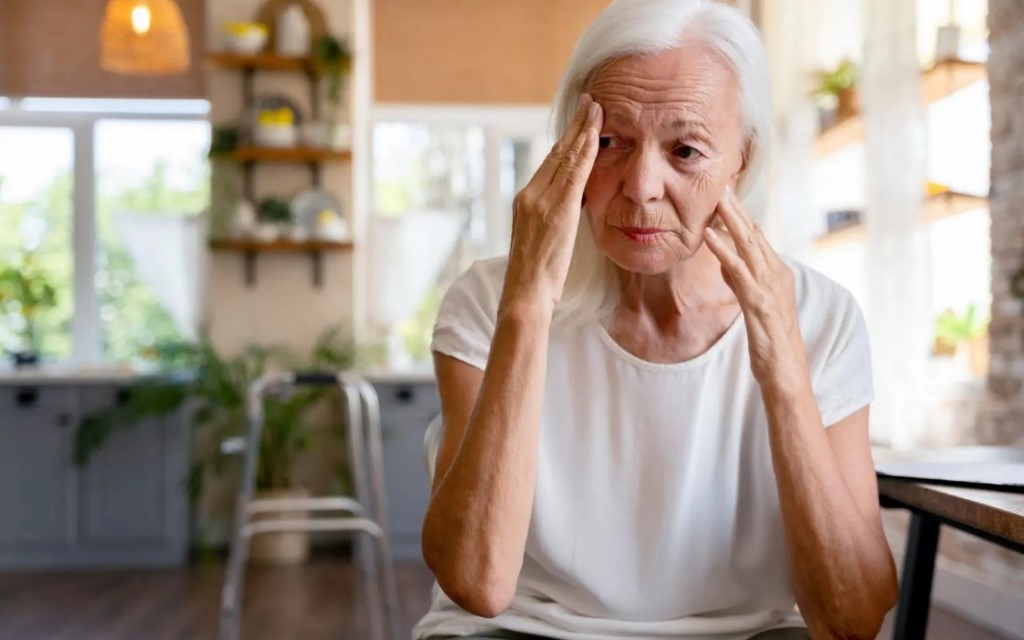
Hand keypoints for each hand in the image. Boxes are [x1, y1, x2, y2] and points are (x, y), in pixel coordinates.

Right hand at [503, 94, 602, 308]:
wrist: (525, 293)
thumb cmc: (535, 279)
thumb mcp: (542, 241)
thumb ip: (553, 219)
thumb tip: (571, 207)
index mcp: (525, 201)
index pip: (549, 163)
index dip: (566, 140)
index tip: (579, 123)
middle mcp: (530, 195)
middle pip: (556, 152)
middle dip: (575, 126)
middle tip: (590, 102)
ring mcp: (540, 200)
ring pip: (565, 157)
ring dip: (583, 130)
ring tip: (597, 109)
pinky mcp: (555, 210)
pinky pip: (574, 174)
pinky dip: (585, 152)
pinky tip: (596, 135)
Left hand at [703, 188, 808, 389]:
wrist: (786, 371)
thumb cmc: (770, 340)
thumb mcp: (754, 303)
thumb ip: (741, 280)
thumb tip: (725, 261)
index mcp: (777, 273)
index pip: (757, 236)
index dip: (741, 214)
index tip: (726, 193)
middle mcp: (777, 274)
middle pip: (754, 234)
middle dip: (737, 208)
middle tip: (722, 183)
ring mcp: (770, 286)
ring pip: (749, 245)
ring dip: (731, 220)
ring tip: (716, 199)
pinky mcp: (758, 302)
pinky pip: (738, 270)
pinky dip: (723, 251)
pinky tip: (709, 236)